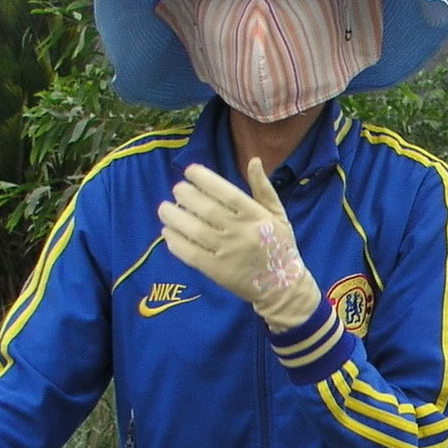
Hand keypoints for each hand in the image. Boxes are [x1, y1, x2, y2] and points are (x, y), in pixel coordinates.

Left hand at [157, 160, 320, 331]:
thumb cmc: (279, 246)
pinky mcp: (218, 272)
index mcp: (256, 216)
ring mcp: (228, 253)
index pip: (226, 192)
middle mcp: (241, 232)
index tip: (190, 171)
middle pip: (206, 209)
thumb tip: (253, 160)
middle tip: (177, 189)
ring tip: (164, 208)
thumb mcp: (278, 215)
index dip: (204, 179)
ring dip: (174, 216)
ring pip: (193, 230)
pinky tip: (167, 232)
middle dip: (185, 194)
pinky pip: (191, 254)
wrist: (282, 287)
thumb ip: (263, 189)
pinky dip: (176, 242)